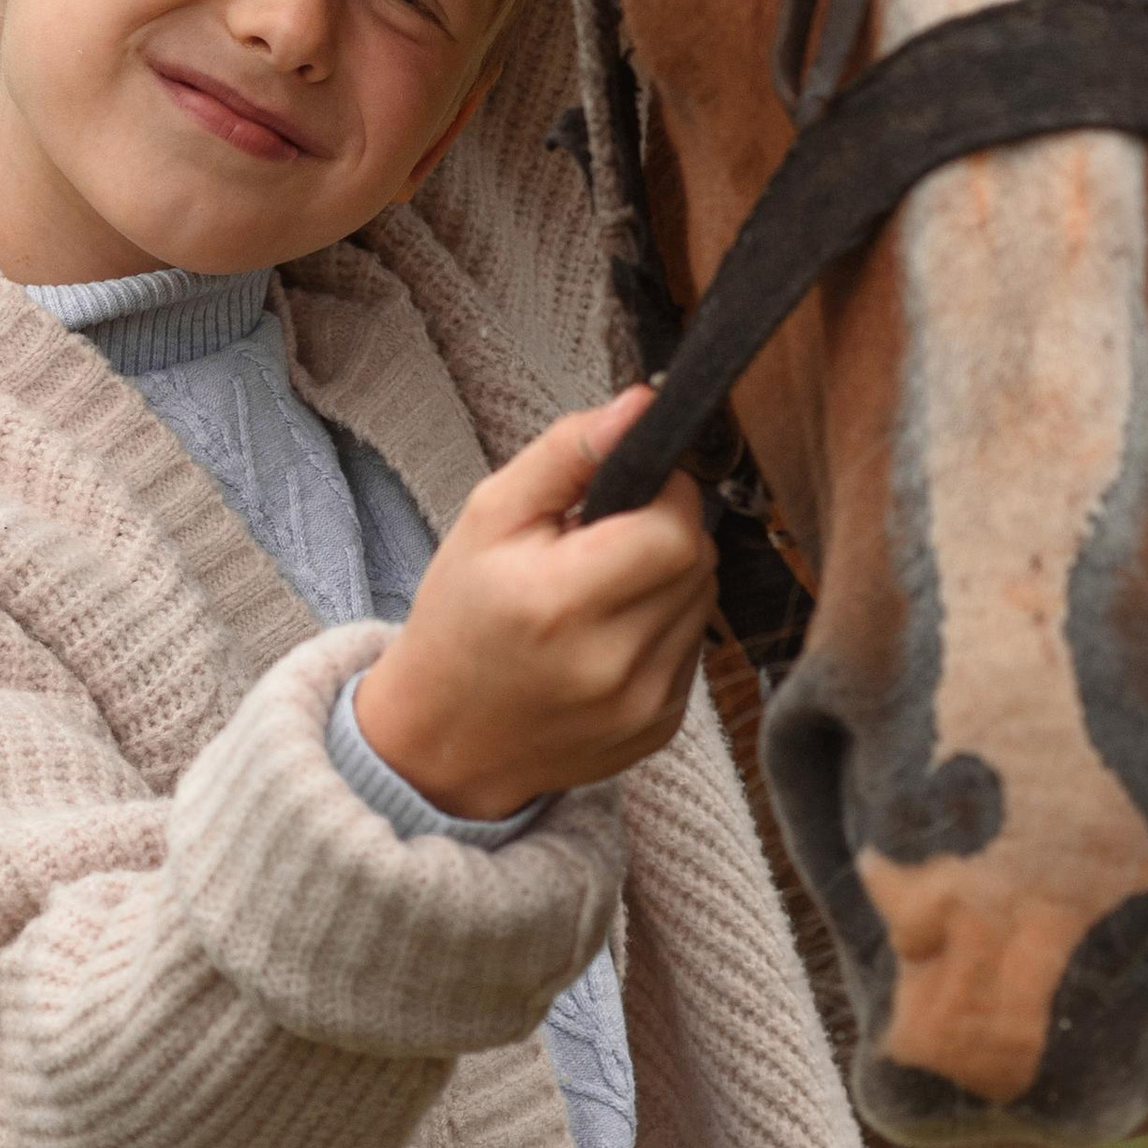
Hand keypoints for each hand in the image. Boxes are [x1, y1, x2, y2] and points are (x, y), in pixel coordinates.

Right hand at [349, 387, 714, 819]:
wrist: (444, 743)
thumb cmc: (461, 618)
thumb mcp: (489, 517)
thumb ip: (568, 452)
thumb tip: (642, 404)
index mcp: (563, 603)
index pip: (677, 527)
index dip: (662, 494)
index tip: (622, 494)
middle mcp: (613, 664)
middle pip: (699, 560)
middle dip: (663, 531)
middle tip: (602, 539)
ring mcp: (643, 704)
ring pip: (704, 600)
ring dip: (667, 577)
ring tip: (601, 586)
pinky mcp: (663, 726)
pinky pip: (694, 646)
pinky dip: (664, 625)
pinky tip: (609, 632)